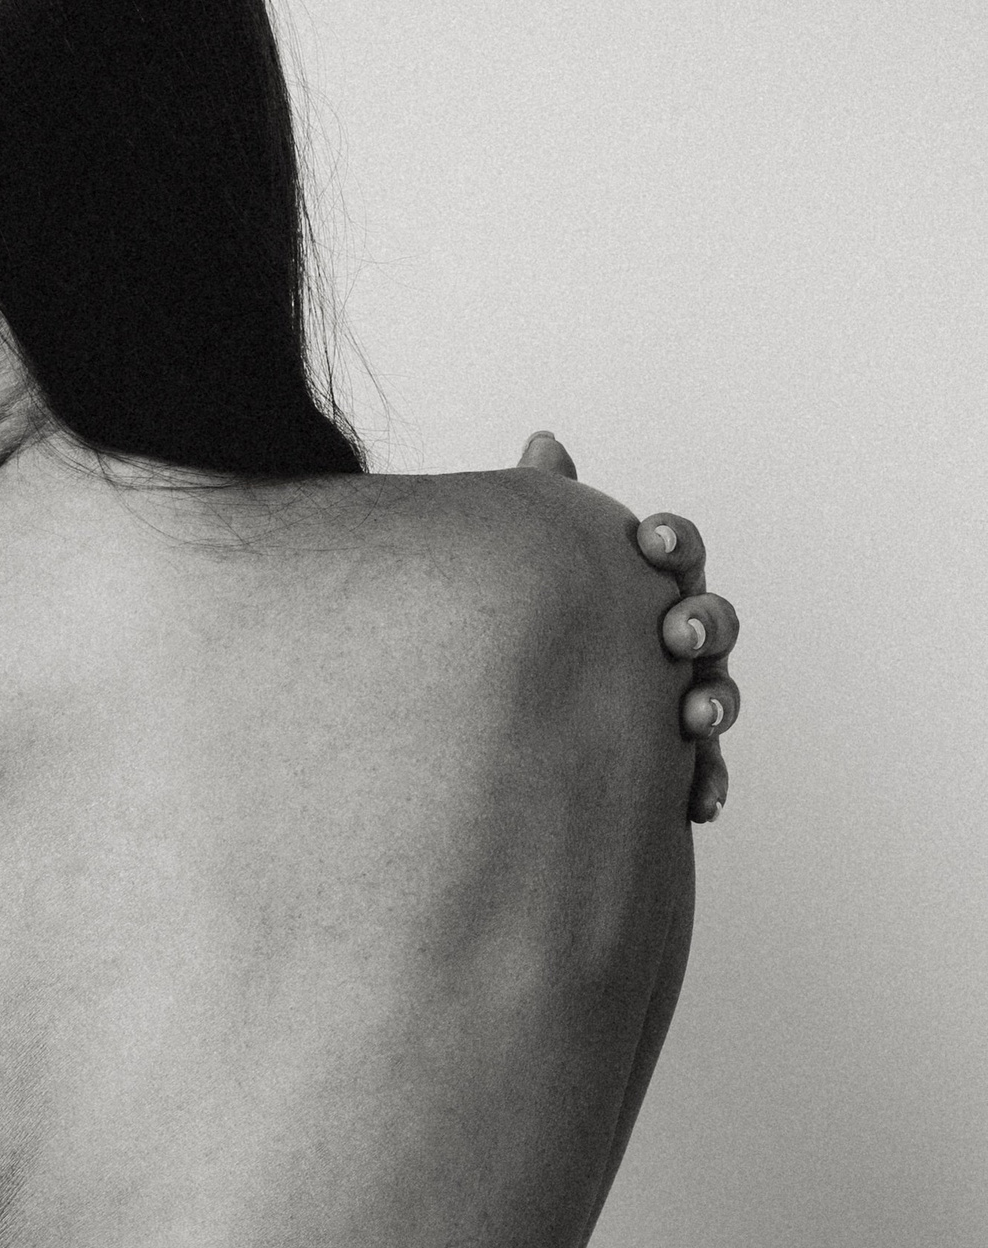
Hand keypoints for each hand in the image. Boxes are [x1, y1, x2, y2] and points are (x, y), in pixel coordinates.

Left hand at [518, 432, 739, 821]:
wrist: (527, 709)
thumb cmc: (553, 619)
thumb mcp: (549, 568)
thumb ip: (554, 507)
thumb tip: (545, 443)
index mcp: (653, 585)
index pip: (676, 553)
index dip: (670, 543)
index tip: (647, 539)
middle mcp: (682, 636)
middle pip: (713, 620)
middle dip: (702, 623)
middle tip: (676, 632)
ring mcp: (688, 693)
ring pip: (719, 693)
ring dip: (716, 700)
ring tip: (696, 714)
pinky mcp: (681, 758)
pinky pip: (706, 770)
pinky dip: (707, 783)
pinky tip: (700, 804)